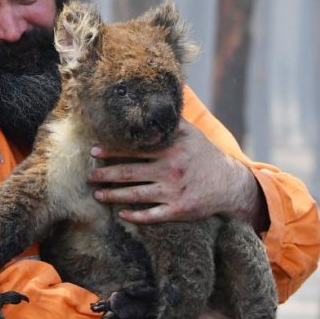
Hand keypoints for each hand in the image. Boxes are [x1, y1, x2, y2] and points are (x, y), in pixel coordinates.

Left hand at [87, 120, 266, 228]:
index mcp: (171, 150)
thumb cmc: (204, 155)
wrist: (230, 183)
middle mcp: (170, 170)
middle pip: (129, 173)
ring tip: (97, 195)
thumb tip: (150, 102)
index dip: (111, 150)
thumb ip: (170, 122)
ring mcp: (174, 192)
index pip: (134, 149)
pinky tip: (122, 214)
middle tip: (89, 176)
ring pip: (136, 195)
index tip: (94, 151)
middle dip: (105, 175)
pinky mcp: (178, 211)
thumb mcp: (191, 134)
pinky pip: (152, 216)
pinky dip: (135, 216)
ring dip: (113, 196)